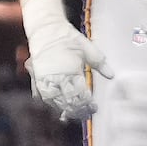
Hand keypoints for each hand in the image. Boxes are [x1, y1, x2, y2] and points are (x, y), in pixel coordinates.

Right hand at [19, 0, 113, 121]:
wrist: (46, 31)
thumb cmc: (67, 38)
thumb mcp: (88, 48)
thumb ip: (100, 63)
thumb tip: (111, 75)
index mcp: (70, 71)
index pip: (80, 95)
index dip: (87, 104)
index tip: (94, 108)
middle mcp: (56, 78)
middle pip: (66, 101)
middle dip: (76, 110)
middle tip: (84, 114)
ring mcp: (43, 79)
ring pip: (52, 101)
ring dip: (62, 109)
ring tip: (70, 114)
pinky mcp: (35, 78)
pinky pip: (40, 96)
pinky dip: (48, 103)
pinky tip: (54, 106)